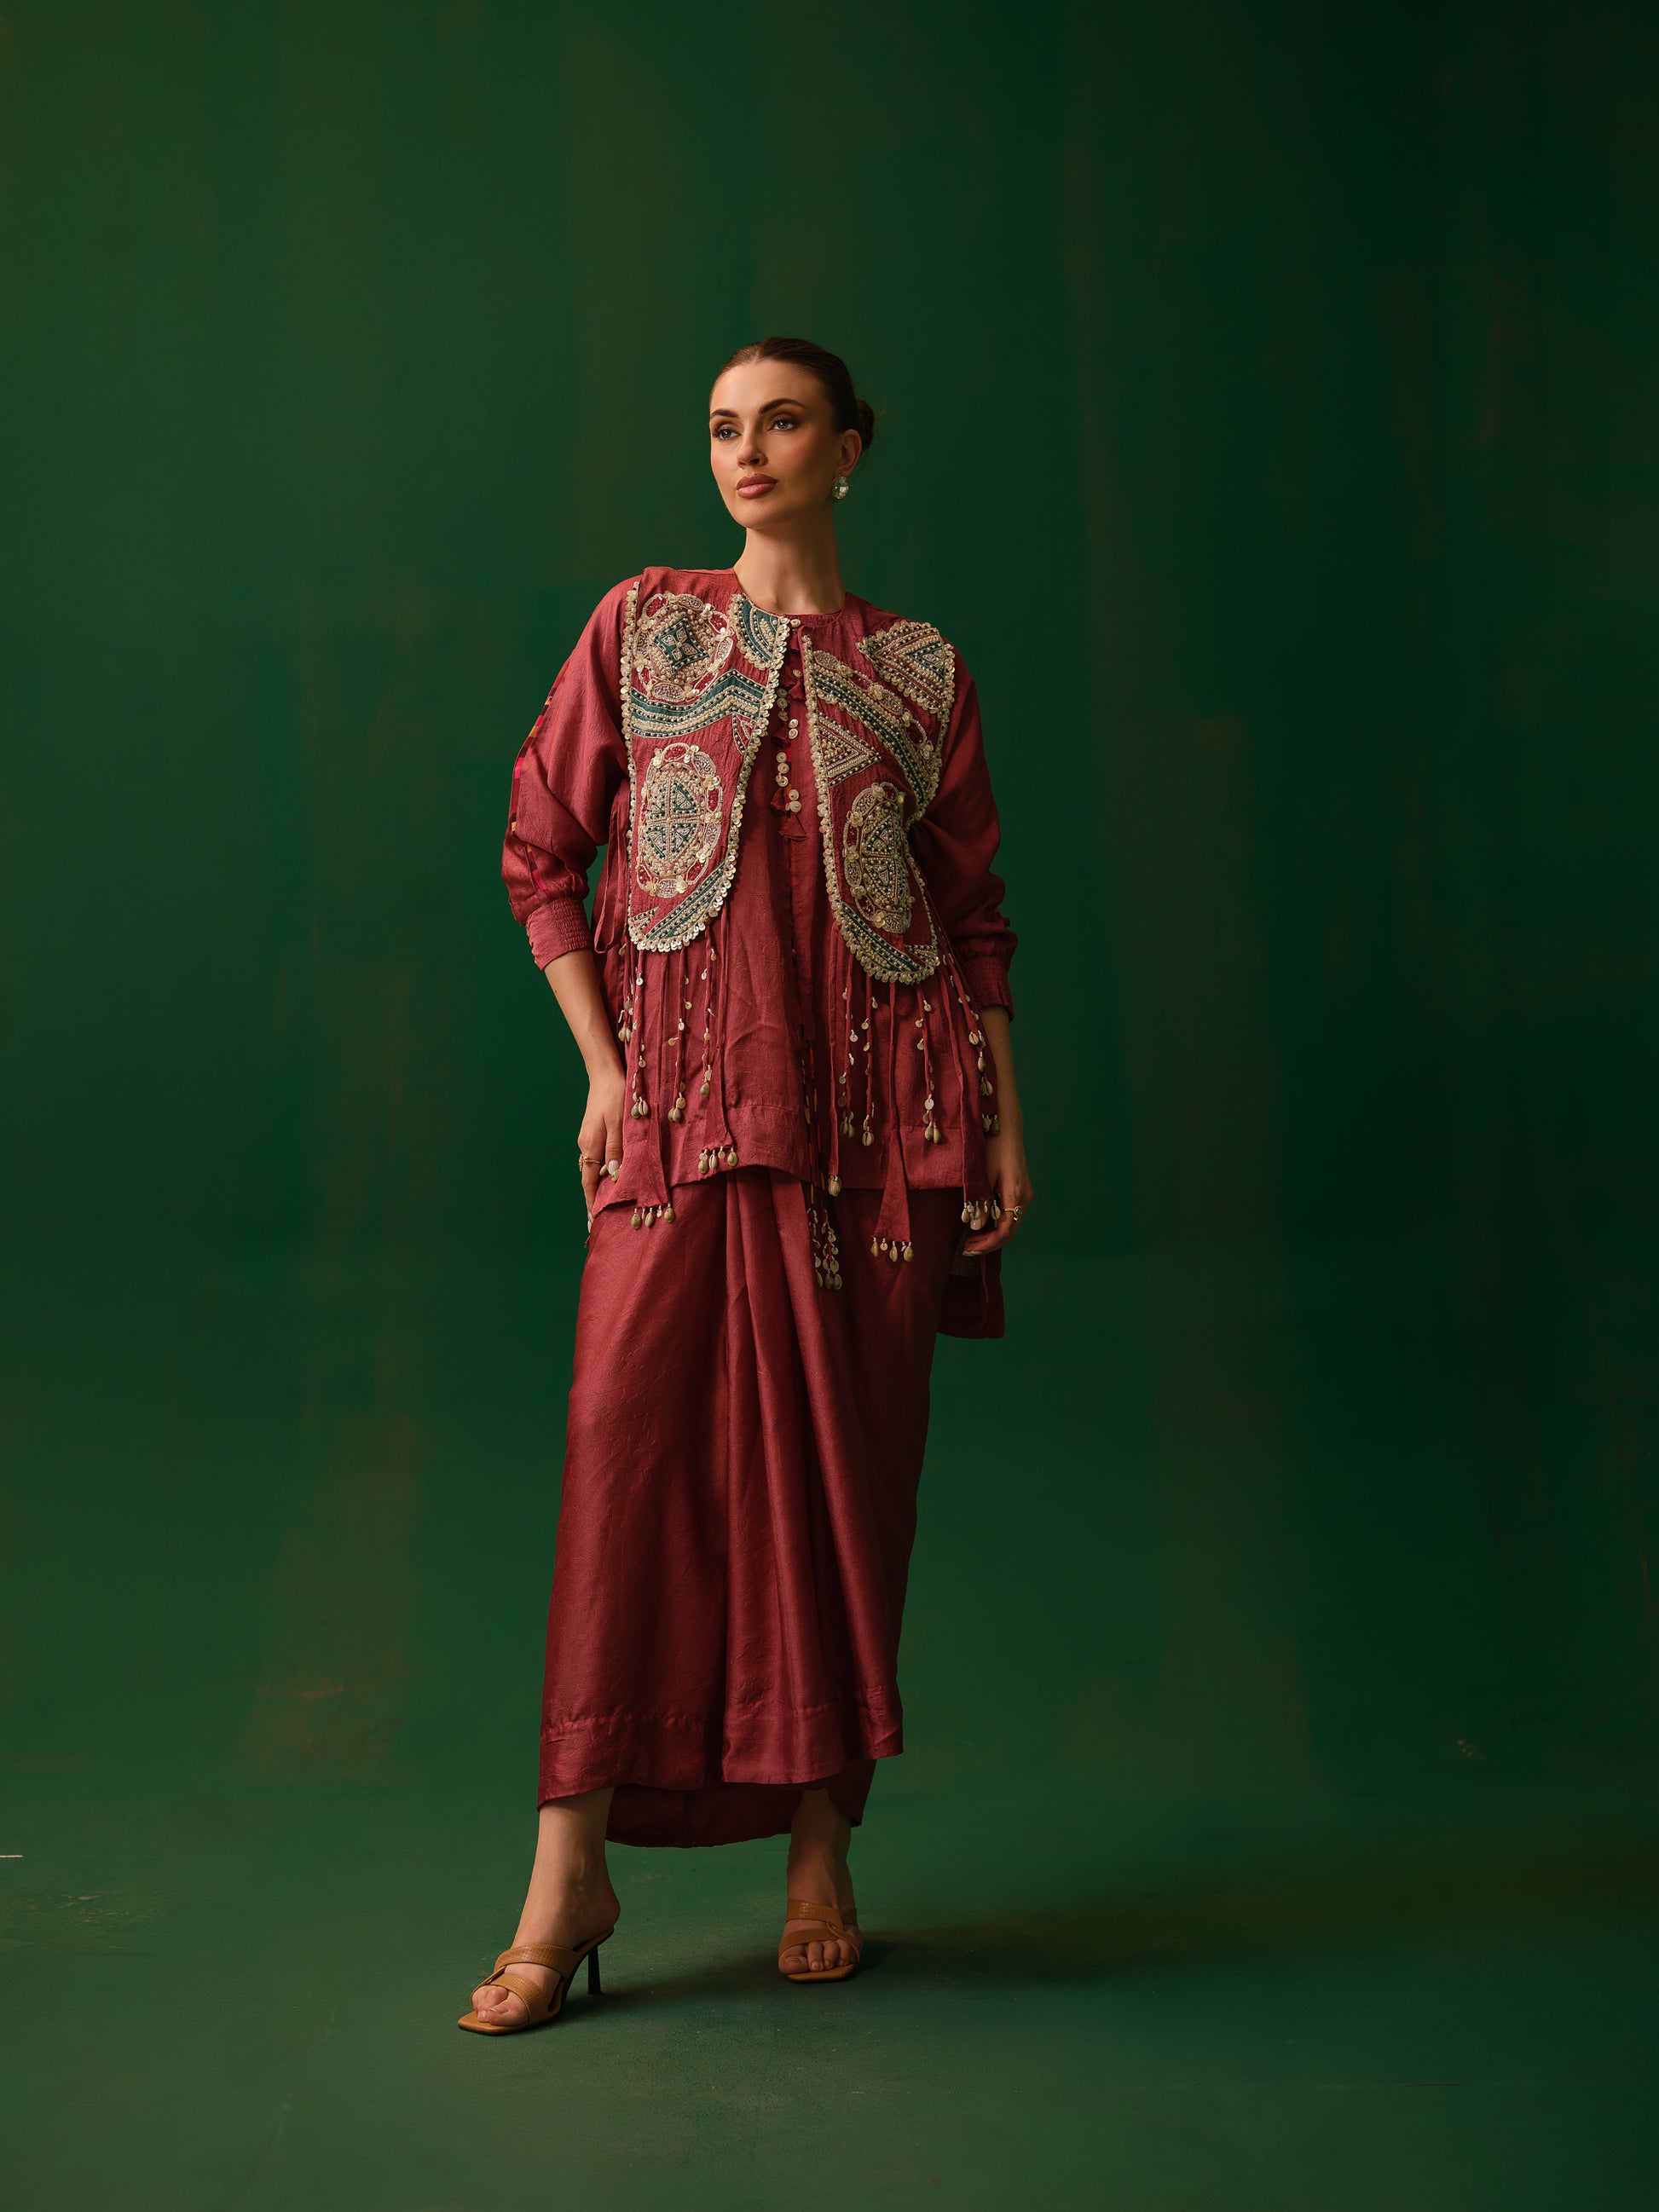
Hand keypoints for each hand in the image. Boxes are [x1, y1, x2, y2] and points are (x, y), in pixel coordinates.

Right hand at [577, 1063, 625, 1224]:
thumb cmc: (616, 1095)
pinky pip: (596, 1156)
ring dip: (598, 1185)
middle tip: (601, 1219)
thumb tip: (612, 1175)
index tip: (593, 1221)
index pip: (588, 1182)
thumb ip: (616, 1149)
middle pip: (589, 1177)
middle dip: (594, 1198)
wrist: (605, 1073)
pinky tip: (610, 1175)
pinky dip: (601, 1170)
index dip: (591, 1202)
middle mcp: (585, 1144)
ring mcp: (587, 1137)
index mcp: (591, 1145)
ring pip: (592, 1167)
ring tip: (607, 1203)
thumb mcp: (619, 1123)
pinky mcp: (592, 1131)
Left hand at [961, 1120, 1033, 1256]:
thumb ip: (980, 1202)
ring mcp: (1024, 1195)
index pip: (1003, 1231)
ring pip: (1010, 1224)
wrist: (1007, 1129)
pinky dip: (996, 1225)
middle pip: (1009, 1232)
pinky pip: (1009, 1215)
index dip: (986, 1244)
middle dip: (988, 1244)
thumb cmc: (993, 1148)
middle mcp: (1024, 1198)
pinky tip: (981, 1225)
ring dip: (992, 1235)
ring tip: (970, 1239)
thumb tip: (976, 1228)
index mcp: (1016, 1194)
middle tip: (967, 1248)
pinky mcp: (1020, 1191)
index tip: (968, 1248)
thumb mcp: (981, 1175)